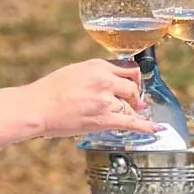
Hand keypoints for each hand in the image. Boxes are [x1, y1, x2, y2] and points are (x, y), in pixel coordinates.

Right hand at [25, 59, 155, 138]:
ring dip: (131, 110)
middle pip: (133, 86)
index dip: (133, 77)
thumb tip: (110, 79)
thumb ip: (95, 72)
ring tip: (133, 113)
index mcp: (97, 65)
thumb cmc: (50, 90)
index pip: (127, 67)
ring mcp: (105, 100)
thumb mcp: (75, 71)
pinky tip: (156, 128)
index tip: (134, 82)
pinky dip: (145, 126)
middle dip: (135, 94)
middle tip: (134, 101)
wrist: (38, 107)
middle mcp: (105, 80)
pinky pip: (131, 122)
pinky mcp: (103, 119)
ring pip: (130, 104)